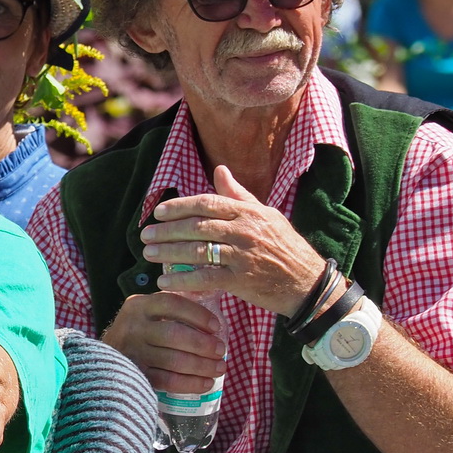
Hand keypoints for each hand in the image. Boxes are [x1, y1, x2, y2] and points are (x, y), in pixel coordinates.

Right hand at [101, 291, 225, 394]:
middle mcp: (132, 327)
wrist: (100, 358)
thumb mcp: (146, 313)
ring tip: (220, 368)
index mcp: (138, 305)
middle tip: (221, 351)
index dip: (198, 315)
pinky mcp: (136, 375)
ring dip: (202, 366)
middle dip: (203, 344)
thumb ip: (170, 311)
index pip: (172, 304)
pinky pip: (168, 381)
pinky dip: (190, 383)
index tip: (216, 326)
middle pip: (174, 335)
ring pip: (173, 360)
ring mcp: (133, 352)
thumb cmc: (137, 334)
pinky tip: (206, 383)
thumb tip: (213, 321)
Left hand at [140, 166, 326, 315]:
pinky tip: (164, 282)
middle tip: (145, 234)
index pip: (207, 203)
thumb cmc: (285, 247)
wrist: (307, 282)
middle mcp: (244, 230)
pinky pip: (205, 278)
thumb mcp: (266, 215)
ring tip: (149, 254)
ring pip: (198, 250)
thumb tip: (220, 169)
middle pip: (197, 226)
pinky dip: (182, 280)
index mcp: (248, 212)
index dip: (179, 206)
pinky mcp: (242, 280)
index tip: (158, 212)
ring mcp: (243, 255)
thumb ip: (239, 195)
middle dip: (167, 230)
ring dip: (169, 252)